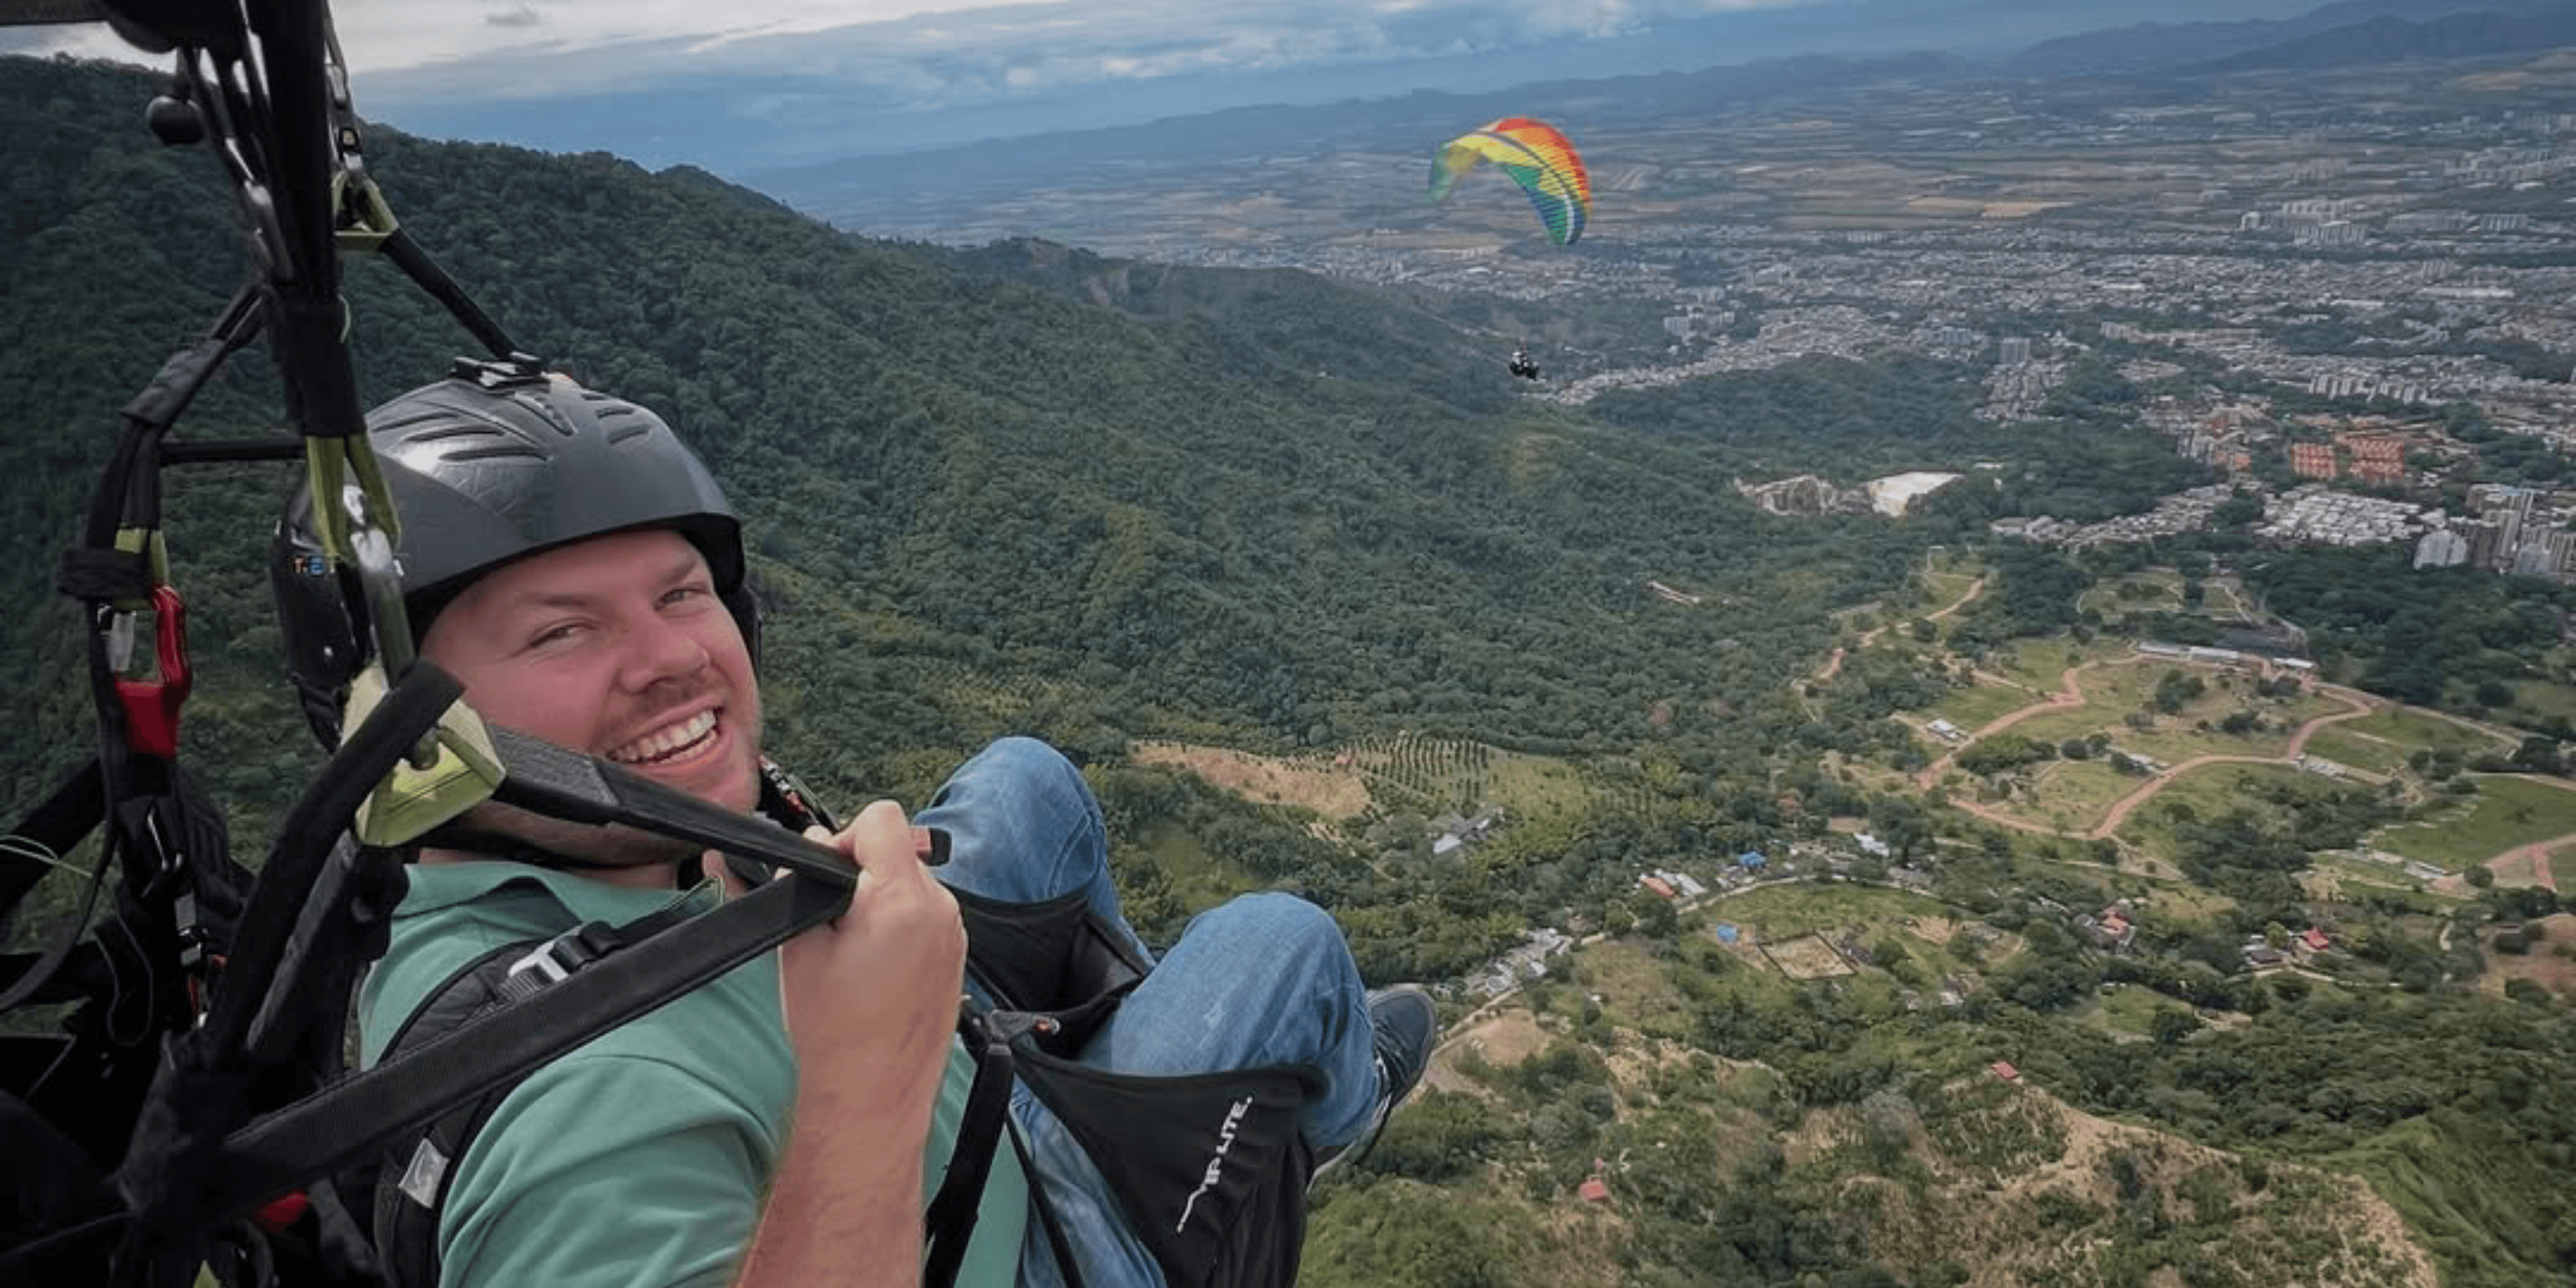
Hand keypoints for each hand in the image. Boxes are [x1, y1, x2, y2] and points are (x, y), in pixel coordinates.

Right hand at [716, 799, 958, 1287]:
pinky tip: (872, 969)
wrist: (871, 1096)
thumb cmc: (834, 1032)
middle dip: (859, 874)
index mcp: (902, 899)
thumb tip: (807, 851)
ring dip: (879, 902)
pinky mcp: (957, 959)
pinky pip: (925, 918)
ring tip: (849, 953)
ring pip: (911, 887)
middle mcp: (940, 911)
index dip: (844, 837)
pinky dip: (898, 928)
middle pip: (896, 854)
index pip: (881, 821)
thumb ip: (803, 886)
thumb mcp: (800, 948)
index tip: (825, 871)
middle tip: (828, 920)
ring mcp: (955, 936)